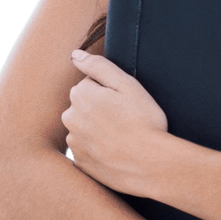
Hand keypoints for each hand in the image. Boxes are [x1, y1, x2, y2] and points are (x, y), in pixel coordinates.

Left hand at [61, 51, 168, 191]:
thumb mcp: (126, 84)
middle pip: (84, 106)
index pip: (90, 84)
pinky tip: (116, 152)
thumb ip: (98, 66)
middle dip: (101, 110)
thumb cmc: (142, 121)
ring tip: (123, 137)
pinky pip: (87, 150)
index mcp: (79, 95)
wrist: (150, 164)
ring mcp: (74, 143)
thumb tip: (75, 55)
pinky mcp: (80, 163)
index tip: (125, 102)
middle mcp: (70, 119)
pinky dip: (98, 150)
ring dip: (98, 130)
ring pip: (85, 129)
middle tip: (126, 119)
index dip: (111, 91)